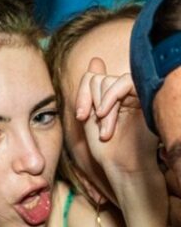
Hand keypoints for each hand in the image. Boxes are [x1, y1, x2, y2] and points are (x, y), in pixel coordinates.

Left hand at [75, 56, 165, 184]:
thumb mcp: (90, 117)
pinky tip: (107, 116)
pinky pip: (124, 83)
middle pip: (99, 79)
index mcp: (112, 96)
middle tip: (95, 124)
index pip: (93, 77)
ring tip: (106, 129)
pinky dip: (110, 99)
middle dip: (91, 102)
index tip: (80, 116)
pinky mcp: (146, 96)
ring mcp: (137, 94)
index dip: (82, 94)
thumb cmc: (107, 148)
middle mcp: (126, 92)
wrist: (123, 166)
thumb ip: (90, 92)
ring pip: (109, 81)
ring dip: (102, 107)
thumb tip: (95, 60)